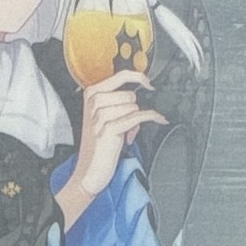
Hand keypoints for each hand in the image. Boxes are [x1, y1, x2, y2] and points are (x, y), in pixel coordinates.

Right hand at [55, 73, 164, 228]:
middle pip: (130, 94)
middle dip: (134, 109)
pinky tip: (157, 119)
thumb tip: (145, 93)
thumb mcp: (105, 117)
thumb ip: (119, 102)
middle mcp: (94, 102)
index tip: (150, 83)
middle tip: (126, 124)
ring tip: (126, 132)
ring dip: (135, 120)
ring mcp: (99, 115)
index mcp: (91, 94)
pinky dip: (149, 118)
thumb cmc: (99, 144)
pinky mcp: (109, 128)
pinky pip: (137, 117)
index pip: (121, 75)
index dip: (139, 77)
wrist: (89, 170)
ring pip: (133, 106)